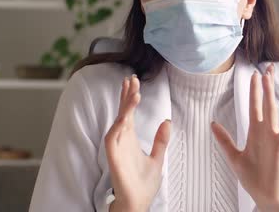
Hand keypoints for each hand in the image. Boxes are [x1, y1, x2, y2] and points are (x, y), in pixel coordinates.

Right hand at [105, 74, 170, 211]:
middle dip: (126, 95)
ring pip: (118, 123)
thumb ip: (160, 140)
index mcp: (130, 138)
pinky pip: (112, 140)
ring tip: (133, 93)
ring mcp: (117, 149)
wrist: (137, 203)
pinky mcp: (114, 159)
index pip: (129, 112)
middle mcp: (122, 140)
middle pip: (123, 113)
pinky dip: (117, 128)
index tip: (134, 81)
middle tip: (131, 78)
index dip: (131, 97)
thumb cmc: (143, 183)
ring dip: (124, 108)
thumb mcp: (157, 158)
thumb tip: (166, 122)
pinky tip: (124, 117)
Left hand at [211, 64, 278, 211]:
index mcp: (255, 132)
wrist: (264, 195)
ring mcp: (273, 138)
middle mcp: (265, 132)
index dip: (254, 90)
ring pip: (273, 112)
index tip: (254, 74)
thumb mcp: (233, 156)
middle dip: (265, 86)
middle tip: (267, 68)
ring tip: (269, 79)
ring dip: (271, 95)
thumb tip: (212, 124)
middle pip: (265, 104)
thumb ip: (224, 140)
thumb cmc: (252, 177)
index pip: (254, 106)